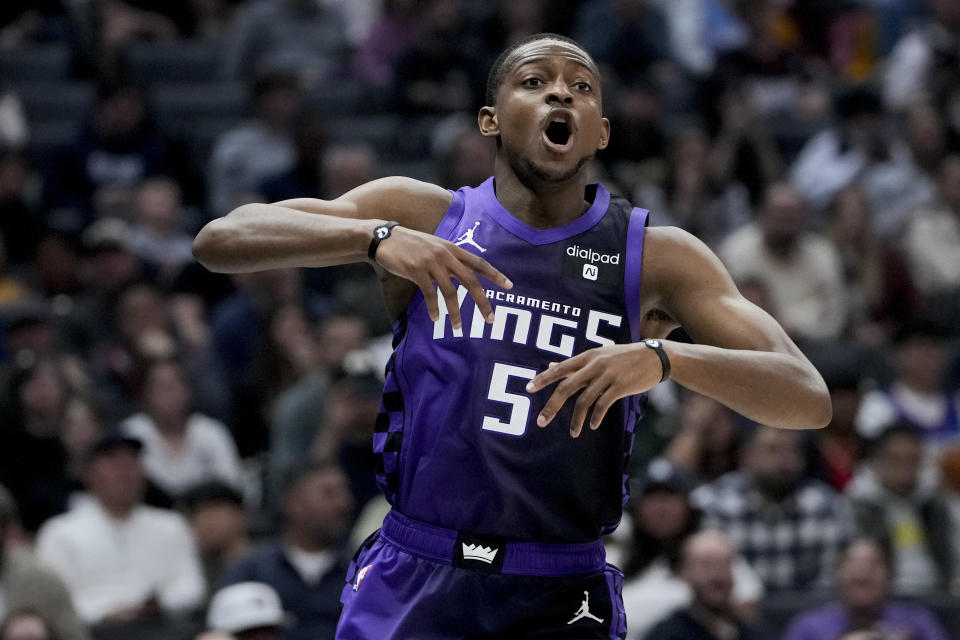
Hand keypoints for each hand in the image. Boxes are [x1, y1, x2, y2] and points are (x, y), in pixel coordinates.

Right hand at [374, 226, 511, 328]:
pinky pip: (431, 294)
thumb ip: (448, 258)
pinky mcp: (417, 271)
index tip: (510, 286)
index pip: (479, 262)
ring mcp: (431, 263)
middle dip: (483, 302)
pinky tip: (436, 318)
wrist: (384, 237)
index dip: (495, 274)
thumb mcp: (433, 246)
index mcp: (451, 248)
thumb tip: (461, 274)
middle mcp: (445, 255)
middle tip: (491, 319)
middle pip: (471, 281)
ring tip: (458, 328)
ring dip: (455, 313)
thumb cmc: (409, 244)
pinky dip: (434, 309)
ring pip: (451, 292)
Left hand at [525, 343, 664, 436]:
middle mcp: (594, 365)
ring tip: (573, 433)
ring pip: (584, 401)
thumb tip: (551, 365)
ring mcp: (607, 376)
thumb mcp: (598, 355)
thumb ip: (576, 363)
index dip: (543, 378)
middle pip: (566, 387)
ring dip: (576, 420)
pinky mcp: (620, 387)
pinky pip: (602, 405)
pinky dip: (595, 417)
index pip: (559, 368)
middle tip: (541, 422)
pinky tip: (593, 426)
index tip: (528, 388)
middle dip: (552, 406)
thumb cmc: (624, 357)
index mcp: (587, 356)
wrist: (654, 357)